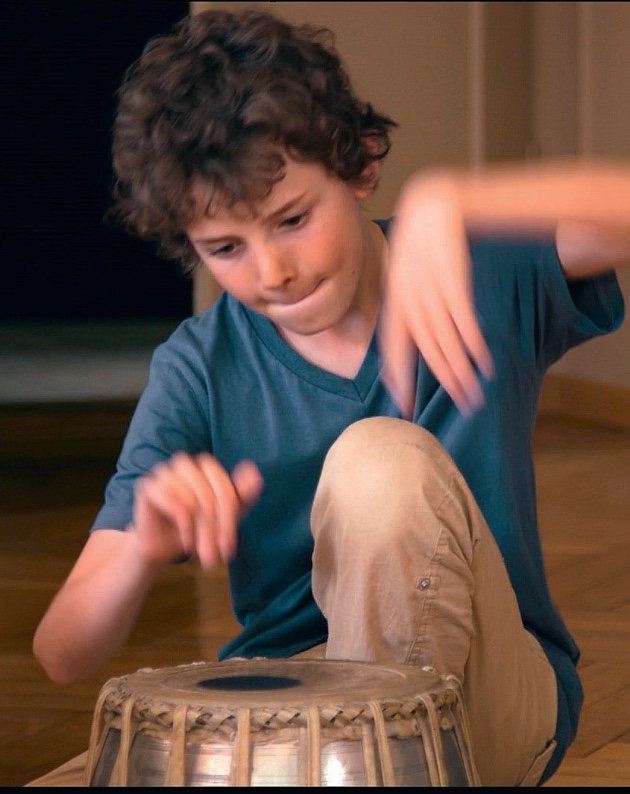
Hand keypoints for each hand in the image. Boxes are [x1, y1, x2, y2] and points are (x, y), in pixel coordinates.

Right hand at [131, 454, 262, 568]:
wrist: (162, 547)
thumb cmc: (196, 528)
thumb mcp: (225, 517)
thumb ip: (242, 496)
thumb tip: (254, 472)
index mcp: (206, 467)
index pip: (223, 486)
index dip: (228, 518)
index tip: (229, 547)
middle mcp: (185, 464)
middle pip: (208, 493)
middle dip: (214, 527)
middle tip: (214, 554)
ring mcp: (164, 472)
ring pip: (191, 498)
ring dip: (198, 529)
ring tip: (197, 547)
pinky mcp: (147, 486)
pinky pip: (172, 500)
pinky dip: (183, 524)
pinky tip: (185, 539)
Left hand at [379, 173, 493, 416]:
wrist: (436, 201)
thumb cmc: (424, 244)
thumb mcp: (410, 274)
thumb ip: (411, 308)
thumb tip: (417, 343)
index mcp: (395, 299)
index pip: (392, 346)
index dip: (398, 377)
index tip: (404, 406)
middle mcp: (407, 295)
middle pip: (425, 347)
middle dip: (442, 380)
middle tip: (460, 406)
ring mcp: (428, 284)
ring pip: (442, 335)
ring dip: (459, 367)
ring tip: (473, 392)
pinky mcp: (451, 272)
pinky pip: (461, 314)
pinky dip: (472, 339)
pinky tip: (482, 360)